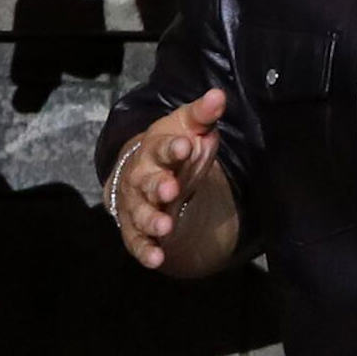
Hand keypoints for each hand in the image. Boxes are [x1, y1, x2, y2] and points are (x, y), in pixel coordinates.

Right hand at [112, 88, 235, 271]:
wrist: (145, 171)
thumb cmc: (173, 149)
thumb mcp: (188, 128)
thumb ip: (203, 115)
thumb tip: (219, 95)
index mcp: (155, 150)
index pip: (163, 147)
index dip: (173, 147)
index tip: (185, 146)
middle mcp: (142, 177)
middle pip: (147, 182)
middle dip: (158, 186)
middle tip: (170, 190)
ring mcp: (137, 204)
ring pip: (140, 213)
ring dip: (151, 221)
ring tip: (165, 227)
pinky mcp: (136, 229)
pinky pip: (137, 242)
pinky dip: (145, 251)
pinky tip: (156, 260)